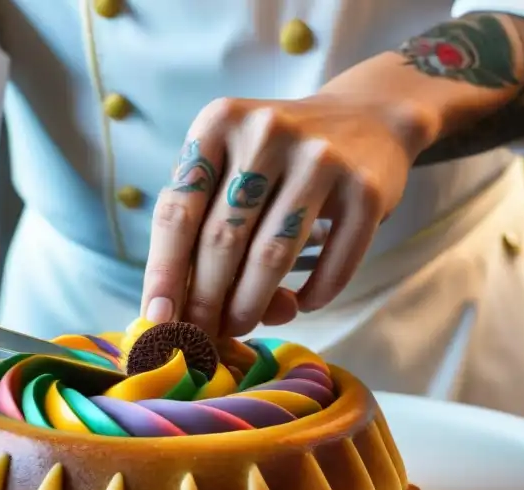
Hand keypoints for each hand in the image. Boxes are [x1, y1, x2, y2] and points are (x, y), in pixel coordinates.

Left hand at [141, 91, 432, 337]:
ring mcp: (321, 159)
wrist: (366, 118)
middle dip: (206, 301)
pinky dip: (313, 295)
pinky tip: (301, 305)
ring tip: (241, 324)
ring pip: (271, 256)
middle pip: (222, 240)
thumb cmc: (274, 159)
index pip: (178, 211)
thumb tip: (176, 310)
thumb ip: (199, 222)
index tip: (157, 320)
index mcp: (219, 123)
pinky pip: (332, 263)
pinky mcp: (365, 189)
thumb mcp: (227, 164)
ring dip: (251, 305)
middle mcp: (267, 132)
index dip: (164, 273)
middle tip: (200, 337)